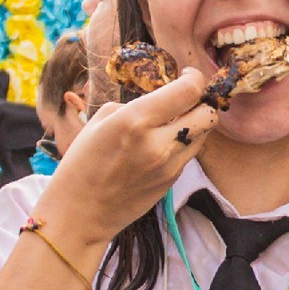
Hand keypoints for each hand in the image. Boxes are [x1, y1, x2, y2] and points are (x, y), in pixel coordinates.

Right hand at [31, 70, 216, 256]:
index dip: (194, 79)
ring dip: (194, 123)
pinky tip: (161, 145)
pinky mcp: (172, 181)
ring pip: (204, 134)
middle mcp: (158, 143)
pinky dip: (183, 143)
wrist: (80, 213)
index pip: (188, 91)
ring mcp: (170, 166)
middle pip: (208, 114)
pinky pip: (189, 153)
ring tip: (172, 122)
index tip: (186, 76)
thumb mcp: (100, 121)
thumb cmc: (81, 164)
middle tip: (185, 99)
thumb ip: (135, 106)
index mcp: (135, 121)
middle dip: (200, 101)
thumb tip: (160, 100)